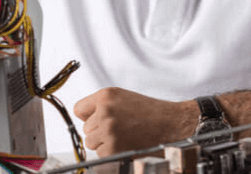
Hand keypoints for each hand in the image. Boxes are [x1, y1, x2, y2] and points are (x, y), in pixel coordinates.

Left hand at [73, 87, 197, 156]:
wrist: (171, 124)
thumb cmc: (149, 112)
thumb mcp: (122, 98)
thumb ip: (101, 105)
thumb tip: (82, 119)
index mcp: (106, 96)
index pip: (78, 109)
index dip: (88, 116)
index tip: (94, 120)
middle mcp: (105, 111)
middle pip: (86, 128)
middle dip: (99, 131)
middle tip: (120, 128)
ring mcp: (108, 130)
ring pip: (91, 142)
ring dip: (104, 143)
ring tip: (123, 136)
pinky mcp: (113, 147)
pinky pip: (101, 154)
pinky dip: (111, 153)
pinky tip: (126, 144)